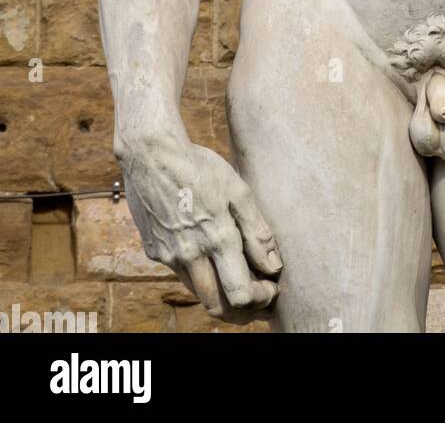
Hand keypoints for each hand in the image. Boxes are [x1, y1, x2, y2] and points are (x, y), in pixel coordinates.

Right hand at [120, 131, 281, 322]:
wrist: (151, 154)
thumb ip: (257, 231)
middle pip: (217, 306)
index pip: (240, 294)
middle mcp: (191, 255)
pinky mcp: (154, 251)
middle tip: (259, 297)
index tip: (272, 288)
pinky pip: (181, 273)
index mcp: (217, 239)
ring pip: (198, 292)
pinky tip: (210, 255)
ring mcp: (169, 256)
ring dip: (221, 295)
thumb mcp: (238, 190)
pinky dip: (200, 274)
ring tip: (240, 278)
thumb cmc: (199, 167)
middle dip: (242, 310)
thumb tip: (274, 266)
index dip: (260, 299)